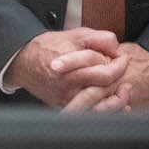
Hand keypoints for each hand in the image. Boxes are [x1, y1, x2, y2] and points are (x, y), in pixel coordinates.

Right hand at [9, 28, 126, 109]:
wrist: (25, 61)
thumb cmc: (51, 47)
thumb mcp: (78, 34)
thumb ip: (102, 39)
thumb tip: (118, 51)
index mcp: (71, 66)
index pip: (104, 70)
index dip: (120, 64)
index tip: (123, 58)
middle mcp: (67, 85)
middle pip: (104, 87)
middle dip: (119, 77)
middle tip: (122, 70)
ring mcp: (65, 99)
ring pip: (98, 107)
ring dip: (116, 99)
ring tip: (123, 89)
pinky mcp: (63, 107)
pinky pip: (89, 114)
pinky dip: (106, 111)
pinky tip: (119, 106)